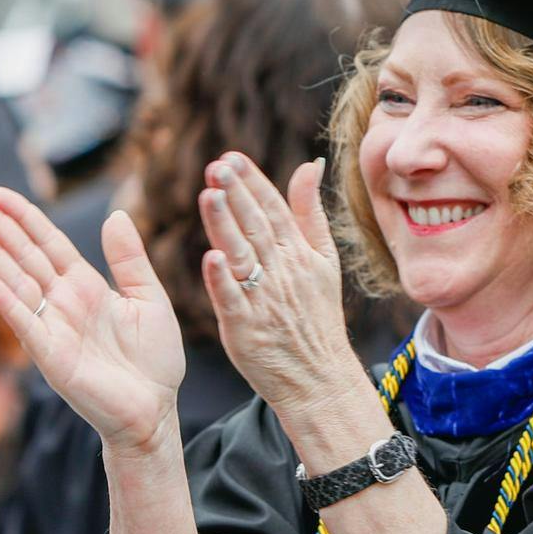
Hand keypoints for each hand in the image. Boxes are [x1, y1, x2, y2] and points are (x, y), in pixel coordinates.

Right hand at [0, 189, 184, 455]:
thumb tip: (115, 214)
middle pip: (22, 255)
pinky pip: (26, 324)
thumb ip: (129, 259)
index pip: (46, 241)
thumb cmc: (153, 360)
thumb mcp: (149, 298)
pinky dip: (6, 303)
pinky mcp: (52, 357)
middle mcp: (62, 302)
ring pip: (15, 282)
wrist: (156, 410)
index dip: (21, 216)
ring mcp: (53, 328)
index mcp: (85, 284)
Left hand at [197, 153, 362, 420]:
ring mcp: (264, 299)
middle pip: (256, 226)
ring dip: (225, 224)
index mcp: (299, 252)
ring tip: (208, 194)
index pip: (273, 209)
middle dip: (236, 194)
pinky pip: (233, 299)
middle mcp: (282, 271)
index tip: (232, 156)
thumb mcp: (324, 259)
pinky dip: (223, 279)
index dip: (252, 182)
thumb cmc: (317, 317)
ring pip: (242, 255)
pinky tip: (210, 256)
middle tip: (217, 165)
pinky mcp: (247, 327)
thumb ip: (310, 212)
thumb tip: (309, 165)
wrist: (319, 376)